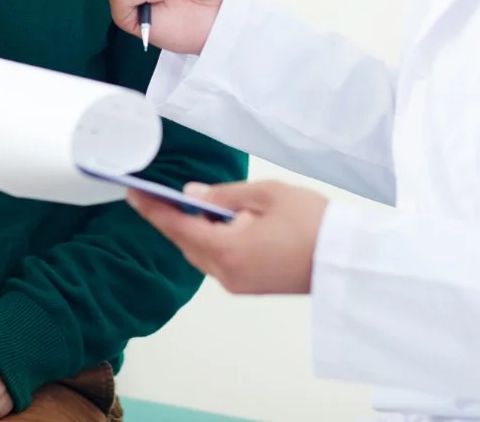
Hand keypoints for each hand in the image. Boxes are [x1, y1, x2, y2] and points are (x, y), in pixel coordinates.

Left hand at [127, 180, 327, 294]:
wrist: (347, 260)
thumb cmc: (312, 222)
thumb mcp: (266, 194)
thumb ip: (223, 194)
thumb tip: (191, 195)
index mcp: (227, 250)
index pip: (177, 226)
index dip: (152, 209)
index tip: (132, 193)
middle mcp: (226, 273)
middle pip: (186, 243)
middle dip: (171, 218)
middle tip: (156, 193)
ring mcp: (238, 284)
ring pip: (201, 253)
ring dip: (192, 230)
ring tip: (189, 204)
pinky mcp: (249, 286)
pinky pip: (218, 261)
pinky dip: (210, 241)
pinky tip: (216, 223)